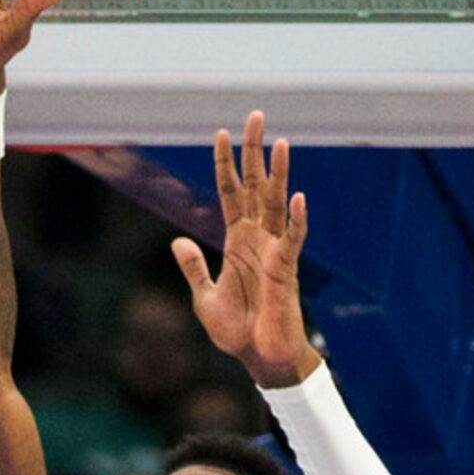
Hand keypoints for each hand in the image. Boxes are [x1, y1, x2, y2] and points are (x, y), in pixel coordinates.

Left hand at [171, 110, 319, 387]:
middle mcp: (257, 238)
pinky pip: (292, 239)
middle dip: (254, 152)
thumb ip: (193, 268)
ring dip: (278, 173)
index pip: (230, 193)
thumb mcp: (204, 298)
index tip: (221, 133)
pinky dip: (295, 220)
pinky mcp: (286, 269)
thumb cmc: (237, 331)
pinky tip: (297, 197)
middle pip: (255, 186)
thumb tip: (176, 242)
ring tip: (281, 142)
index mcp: (236, 241)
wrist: (259, 358)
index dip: (225, 164)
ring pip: (276, 203)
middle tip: (256, 116)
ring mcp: (273, 251)